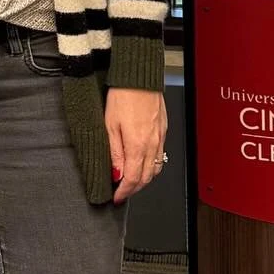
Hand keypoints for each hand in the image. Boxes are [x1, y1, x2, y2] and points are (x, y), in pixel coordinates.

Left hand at [105, 88, 167, 204]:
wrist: (139, 76)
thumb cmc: (123, 95)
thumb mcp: (109, 126)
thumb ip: (114, 153)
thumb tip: (116, 174)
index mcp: (138, 145)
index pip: (132, 179)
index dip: (124, 192)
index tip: (116, 197)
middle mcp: (152, 144)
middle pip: (146, 178)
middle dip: (134, 189)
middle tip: (122, 192)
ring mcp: (160, 137)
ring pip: (155, 168)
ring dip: (144, 179)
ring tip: (131, 180)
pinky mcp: (163, 129)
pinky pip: (160, 155)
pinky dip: (151, 165)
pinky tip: (142, 161)